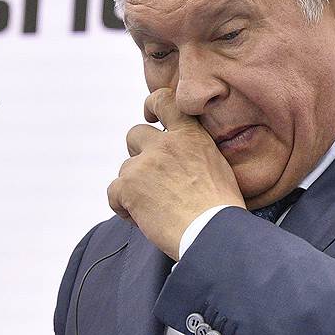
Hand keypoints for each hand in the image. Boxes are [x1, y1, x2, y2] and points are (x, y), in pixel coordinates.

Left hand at [107, 88, 244, 259]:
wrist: (213, 233)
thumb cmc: (221, 210)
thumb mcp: (218, 167)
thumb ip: (195, 152)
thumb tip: (182, 158)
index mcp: (190, 135)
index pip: (164, 100)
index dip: (152, 104)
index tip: (149, 116)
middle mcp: (165, 144)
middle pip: (135, 135)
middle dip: (139, 155)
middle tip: (152, 180)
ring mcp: (144, 164)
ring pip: (126, 170)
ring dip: (134, 187)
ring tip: (155, 210)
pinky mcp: (128, 186)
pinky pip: (113, 193)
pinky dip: (123, 207)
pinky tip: (142, 220)